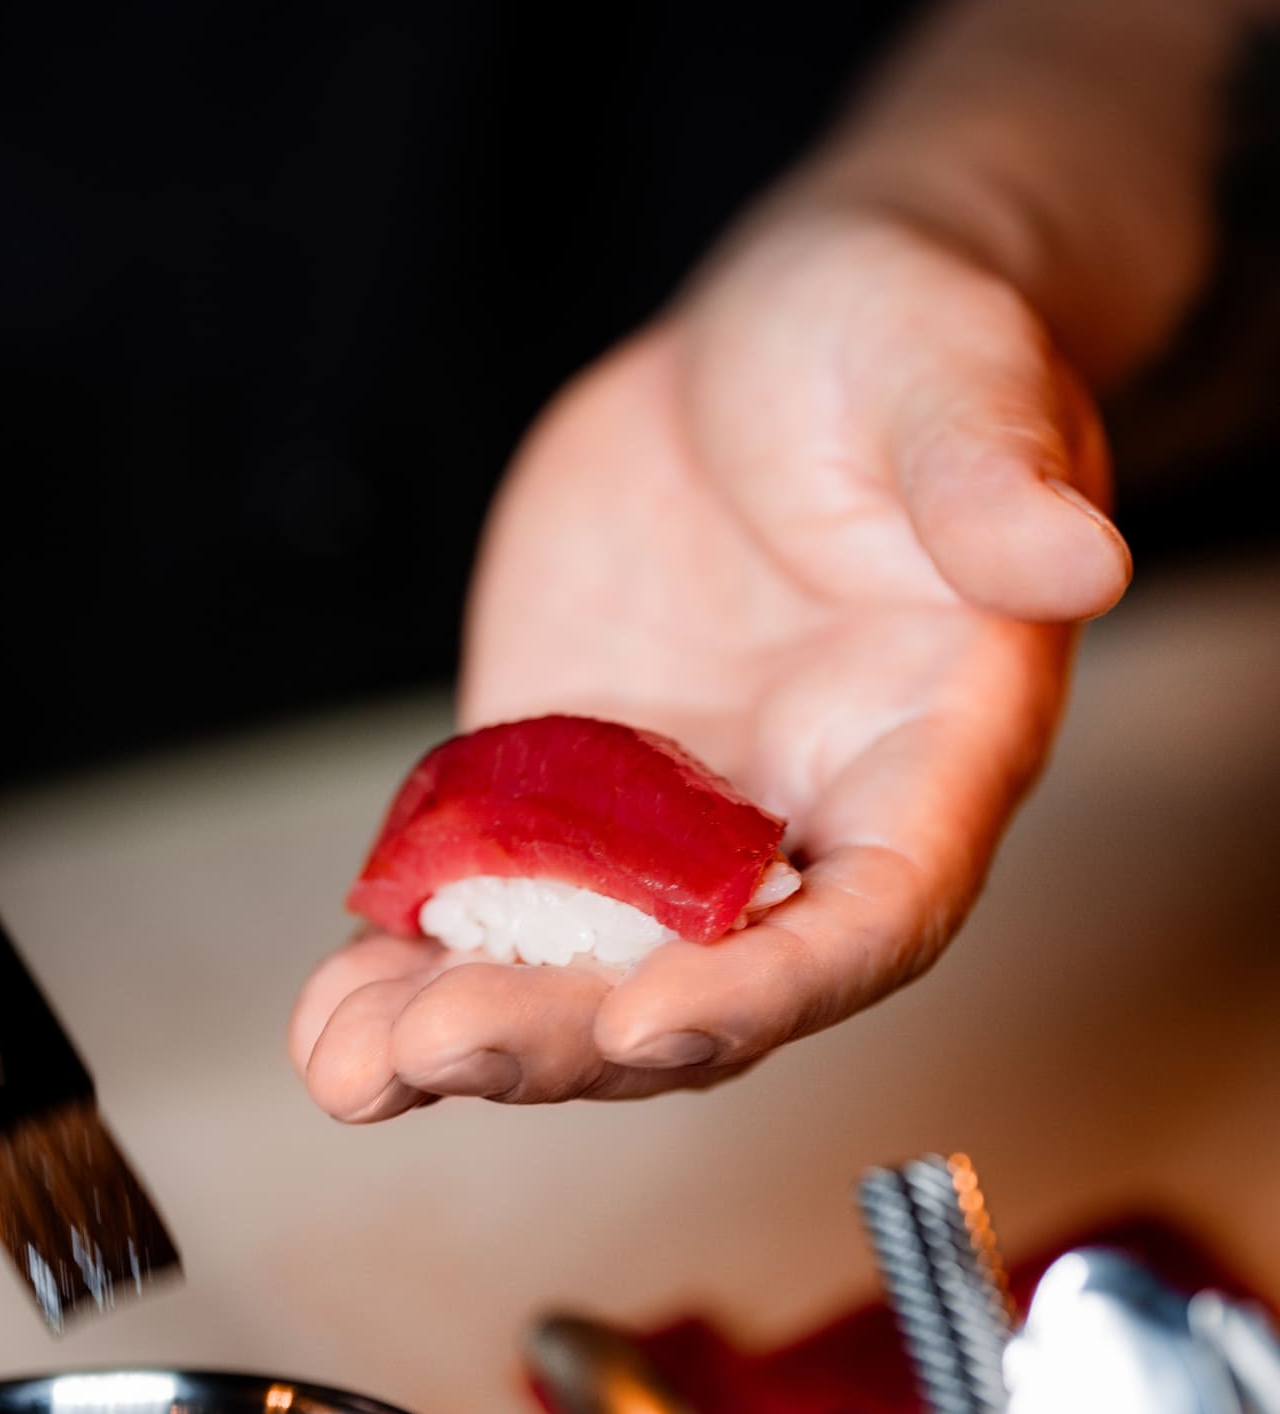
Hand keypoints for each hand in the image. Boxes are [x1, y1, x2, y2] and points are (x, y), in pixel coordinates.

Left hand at [290, 205, 1130, 1119]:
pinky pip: (489, 904)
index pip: (871, 920)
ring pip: (582, 977)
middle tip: (441, 1048)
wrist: (775, 346)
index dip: (769, 986)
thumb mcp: (952, 380)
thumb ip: (996, 479)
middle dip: (573, 1035)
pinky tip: (332, 1021)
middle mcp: (800, 826)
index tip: (650, 1016)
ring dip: (471, 1037)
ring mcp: (671, 825)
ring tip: (350, 1067)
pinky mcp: (563, 793)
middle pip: (702, 987)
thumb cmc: (902, 348)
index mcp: (925, 761)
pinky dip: (411, 968)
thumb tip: (1082, 555)